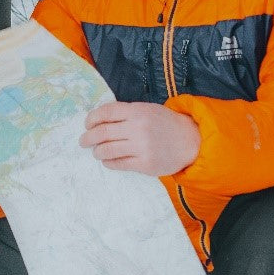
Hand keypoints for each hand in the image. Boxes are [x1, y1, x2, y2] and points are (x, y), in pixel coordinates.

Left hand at [80, 101, 199, 176]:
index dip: (91, 119)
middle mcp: (138, 128)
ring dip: (97, 152)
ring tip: (96, 152)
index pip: (105, 112)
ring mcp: (141, 147)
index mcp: (137, 111)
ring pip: (107, 150)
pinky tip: (108, 160)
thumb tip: (98, 121)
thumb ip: (125, 114)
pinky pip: (118, 164)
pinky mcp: (145, 164)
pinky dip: (108, 162)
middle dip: (88, 138)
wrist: (190, 141)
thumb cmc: (164, 123)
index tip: (87, 125)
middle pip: (102, 133)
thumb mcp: (147, 110)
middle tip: (83, 141)